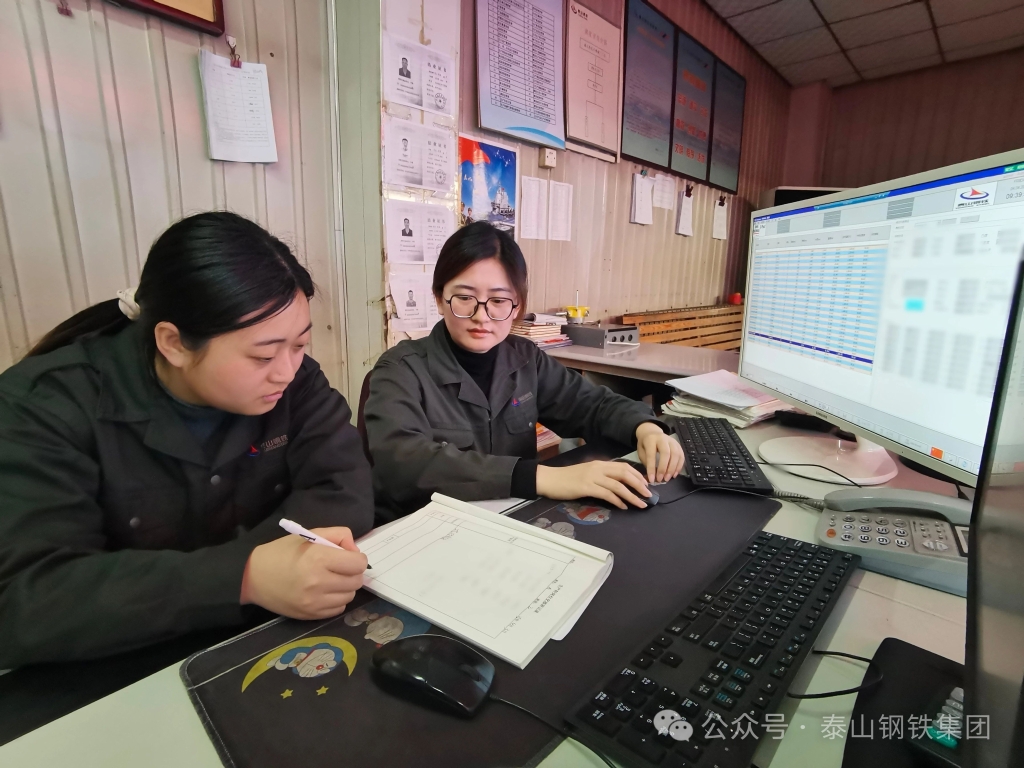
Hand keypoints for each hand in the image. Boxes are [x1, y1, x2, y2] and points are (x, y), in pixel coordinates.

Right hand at [241, 527, 367, 619]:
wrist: (254, 577)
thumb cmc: (282, 552)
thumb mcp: (309, 535)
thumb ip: (337, 535)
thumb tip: (355, 549)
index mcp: (319, 558)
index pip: (358, 563)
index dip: (357, 558)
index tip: (348, 557)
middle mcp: (319, 582)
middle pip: (357, 581)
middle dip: (353, 573)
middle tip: (340, 568)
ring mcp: (315, 602)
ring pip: (350, 596)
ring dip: (345, 587)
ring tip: (331, 580)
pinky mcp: (311, 615)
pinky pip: (338, 609)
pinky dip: (336, 600)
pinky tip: (324, 592)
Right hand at [536, 461, 651, 509]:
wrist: (549, 479)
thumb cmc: (567, 478)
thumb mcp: (586, 473)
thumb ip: (601, 476)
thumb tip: (617, 485)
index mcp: (599, 463)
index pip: (623, 466)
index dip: (637, 475)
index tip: (646, 484)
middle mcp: (598, 468)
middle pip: (625, 474)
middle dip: (639, 484)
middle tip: (648, 494)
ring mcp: (592, 477)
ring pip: (618, 485)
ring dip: (632, 495)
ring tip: (641, 504)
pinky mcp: (586, 487)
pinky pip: (607, 494)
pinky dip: (617, 500)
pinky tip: (623, 506)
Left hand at [635, 422, 685, 482]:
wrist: (652, 432)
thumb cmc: (645, 444)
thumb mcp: (641, 451)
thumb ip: (646, 462)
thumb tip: (653, 476)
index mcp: (650, 439)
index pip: (651, 455)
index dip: (652, 468)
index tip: (652, 479)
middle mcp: (663, 438)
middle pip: (666, 453)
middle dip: (664, 468)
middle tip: (661, 479)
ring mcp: (672, 441)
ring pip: (676, 455)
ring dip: (672, 469)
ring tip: (667, 478)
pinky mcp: (678, 445)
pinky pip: (681, 456)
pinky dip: (679, 466)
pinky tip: (674, 474)